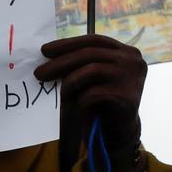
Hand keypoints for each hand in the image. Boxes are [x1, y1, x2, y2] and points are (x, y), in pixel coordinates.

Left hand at [35, 34, 146, 171]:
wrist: (117, 131)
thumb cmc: (100, 102)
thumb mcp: (92, 77)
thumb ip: (80, 63)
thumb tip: (47, 53)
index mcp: (125, 51)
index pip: (93, 40)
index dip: (67, 44)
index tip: (45, 50)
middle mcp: (132, 60)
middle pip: (89, 53)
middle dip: (60, 63)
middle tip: (39, 73)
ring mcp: (132, 77)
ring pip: (90, 71)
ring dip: (69, 83)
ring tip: (60, 94)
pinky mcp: (127, 96)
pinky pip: (93, 93)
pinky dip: (80, 100)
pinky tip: (79, 107)